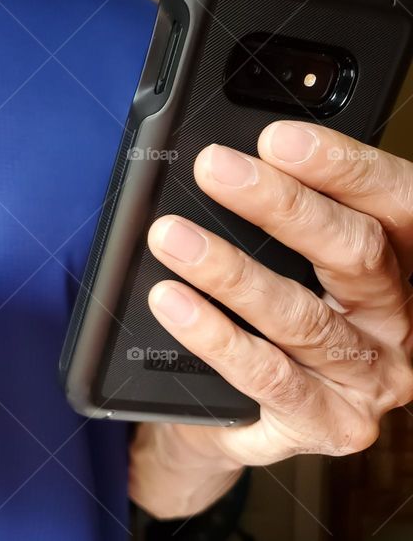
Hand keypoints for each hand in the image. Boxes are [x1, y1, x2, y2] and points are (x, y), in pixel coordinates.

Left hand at [132, 121, 412, 515]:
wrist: (233, 418)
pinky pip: (268, 376)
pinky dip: (215, 335)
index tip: (278, 138)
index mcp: (399, 269)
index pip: (394, 206)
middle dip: (280, 205)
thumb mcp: (288, 263)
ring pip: (302, 316)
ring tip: (172, 237)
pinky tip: (174, 304)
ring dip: (230, 270)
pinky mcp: (329, 423)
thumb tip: (230, 160)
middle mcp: (397, 324)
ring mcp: (368, 380)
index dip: (342, 167)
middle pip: (354, 254)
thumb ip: (283, 220)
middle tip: (216, 170)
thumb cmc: (264, 322)